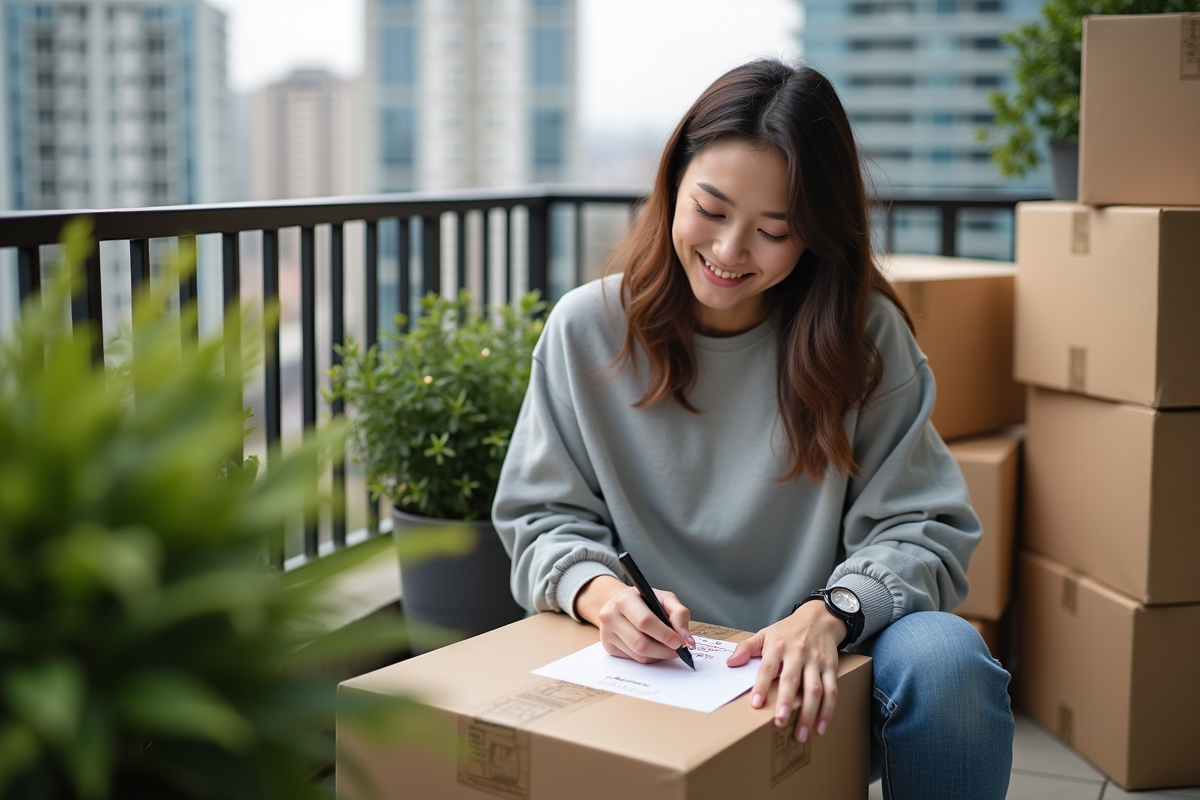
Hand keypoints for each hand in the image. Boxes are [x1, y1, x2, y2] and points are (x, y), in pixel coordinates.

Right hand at [574, 574, 695, 663]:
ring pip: (639, 655)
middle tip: (678, 649)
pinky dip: (649, 657)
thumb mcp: (664, 598)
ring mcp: (607, 633)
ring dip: (659, 655)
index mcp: (624, 600)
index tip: (680, 642)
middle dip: (664, 650)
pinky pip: (634, 659)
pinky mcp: (608, 647)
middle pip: (641, 643)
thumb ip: (679, 613)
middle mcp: (610, 616)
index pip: (645, 622)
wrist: (619, 604)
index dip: (665, 635)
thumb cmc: (644, 600)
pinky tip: (653, 647)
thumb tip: (687, 638)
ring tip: (667, 647)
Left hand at [726, 600, 844, 742]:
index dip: (762, 686)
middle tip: (780, 722)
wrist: (820, 618)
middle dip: (786, 702)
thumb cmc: (789, 630)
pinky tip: (821, 727)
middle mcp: (798, 654)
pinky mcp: (831, 668)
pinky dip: (828, 710)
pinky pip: (832, 691)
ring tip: (800, 734)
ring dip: (808, 713)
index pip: (767, 668)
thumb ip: (747, 648)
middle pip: (792, 680)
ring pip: (814, 689)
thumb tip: (730, 663)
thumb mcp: (765, 633)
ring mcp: (816, 662)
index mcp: (778, 646)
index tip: (756, 704)